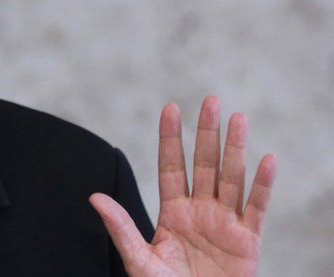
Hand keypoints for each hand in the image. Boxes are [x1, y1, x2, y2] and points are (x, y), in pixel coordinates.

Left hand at [90, 96, 276, 275]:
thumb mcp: (139, 259)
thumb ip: (121, 228)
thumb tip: (94, 197)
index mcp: (173, 212)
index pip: (171, 166)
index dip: (171, 138)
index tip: (171, 108)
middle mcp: (200, 211)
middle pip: (205, 164)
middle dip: (207, 133)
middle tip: (210, 100)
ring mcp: (225, 223)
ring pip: (232, 178)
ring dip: (236, 148)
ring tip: (238, 118)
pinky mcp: (248, 240)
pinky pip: (256, 208)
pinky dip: (262, 184)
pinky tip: (266, 159)